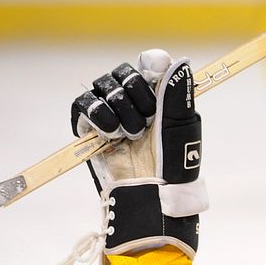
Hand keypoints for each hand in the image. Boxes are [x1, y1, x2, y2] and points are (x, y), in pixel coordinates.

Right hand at [70, 49, 206, 264]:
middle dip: (136, 92)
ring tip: (131, 133)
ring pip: (104, 85)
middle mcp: (137, 107)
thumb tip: (178, 61)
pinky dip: (96, 113)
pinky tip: (111, 133)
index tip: (154, 73)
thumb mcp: (182, 129)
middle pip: (125, 73)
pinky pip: (83, 105)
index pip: (149, 65)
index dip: (149, 65)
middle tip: (147, 119)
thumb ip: (178, 95)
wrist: (151, 203)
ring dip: (119, 105)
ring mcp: (113, 118)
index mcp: (162, 103)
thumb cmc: (174, 171)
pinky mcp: (91, 132)